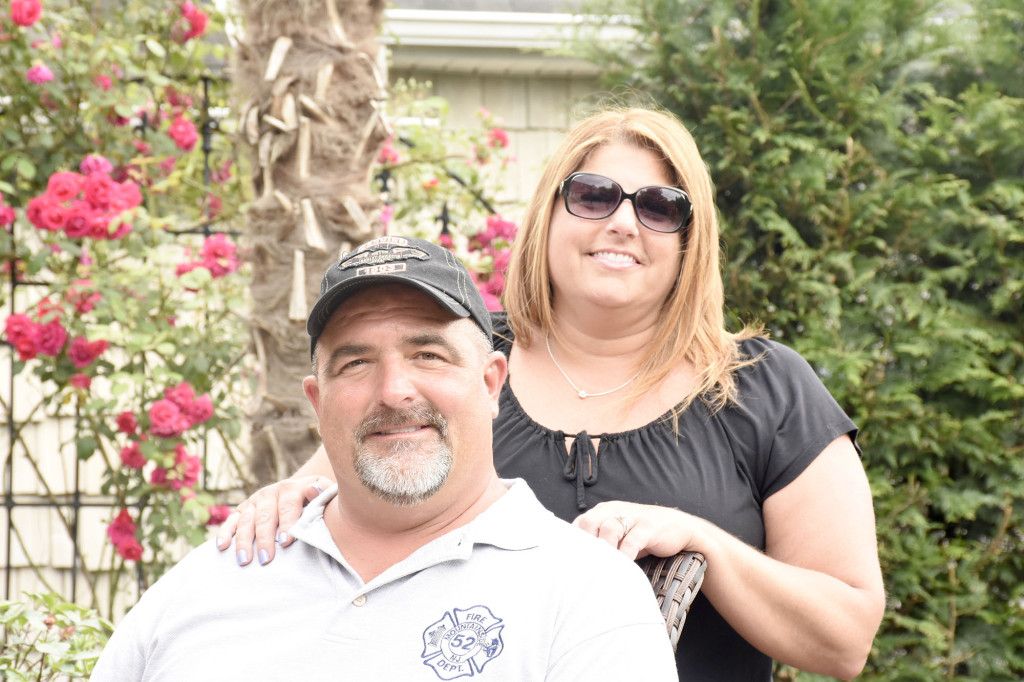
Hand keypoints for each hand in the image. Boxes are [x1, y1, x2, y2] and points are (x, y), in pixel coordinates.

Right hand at [215, 475, 327, 565]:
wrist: (300, 493)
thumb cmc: (317, 500)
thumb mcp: (325, 493)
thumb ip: (323, 493)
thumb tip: (313, 490)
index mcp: (291, 488)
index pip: (289, 505)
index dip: (288, 523)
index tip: (286, 542)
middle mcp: (270, 493)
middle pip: (265, 516)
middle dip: (264, 538)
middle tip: (265, 559)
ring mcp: (254, 501)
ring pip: (246, 520)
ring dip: (243, 540)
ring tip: (245, 560)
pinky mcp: (242, 510)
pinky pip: (231, 521)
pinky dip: (225, 532)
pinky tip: (222, 547)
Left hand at [572, 501, 698, 560]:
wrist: (680, 527)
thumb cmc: (642, 536)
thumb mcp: (619, 536)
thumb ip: (601, 543)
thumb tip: (578, 565)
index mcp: (604, 511)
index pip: (580, 523)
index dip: (572, 543)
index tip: (568, 563)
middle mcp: (615, 510)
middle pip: (589, 522)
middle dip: (584, 545)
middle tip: (583, 567)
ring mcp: (633, 517)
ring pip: (609, 529)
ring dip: (603, 551)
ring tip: (600, 570)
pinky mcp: (649, 527)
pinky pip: (632, 541)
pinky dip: (624, 556)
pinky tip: (621, 569)